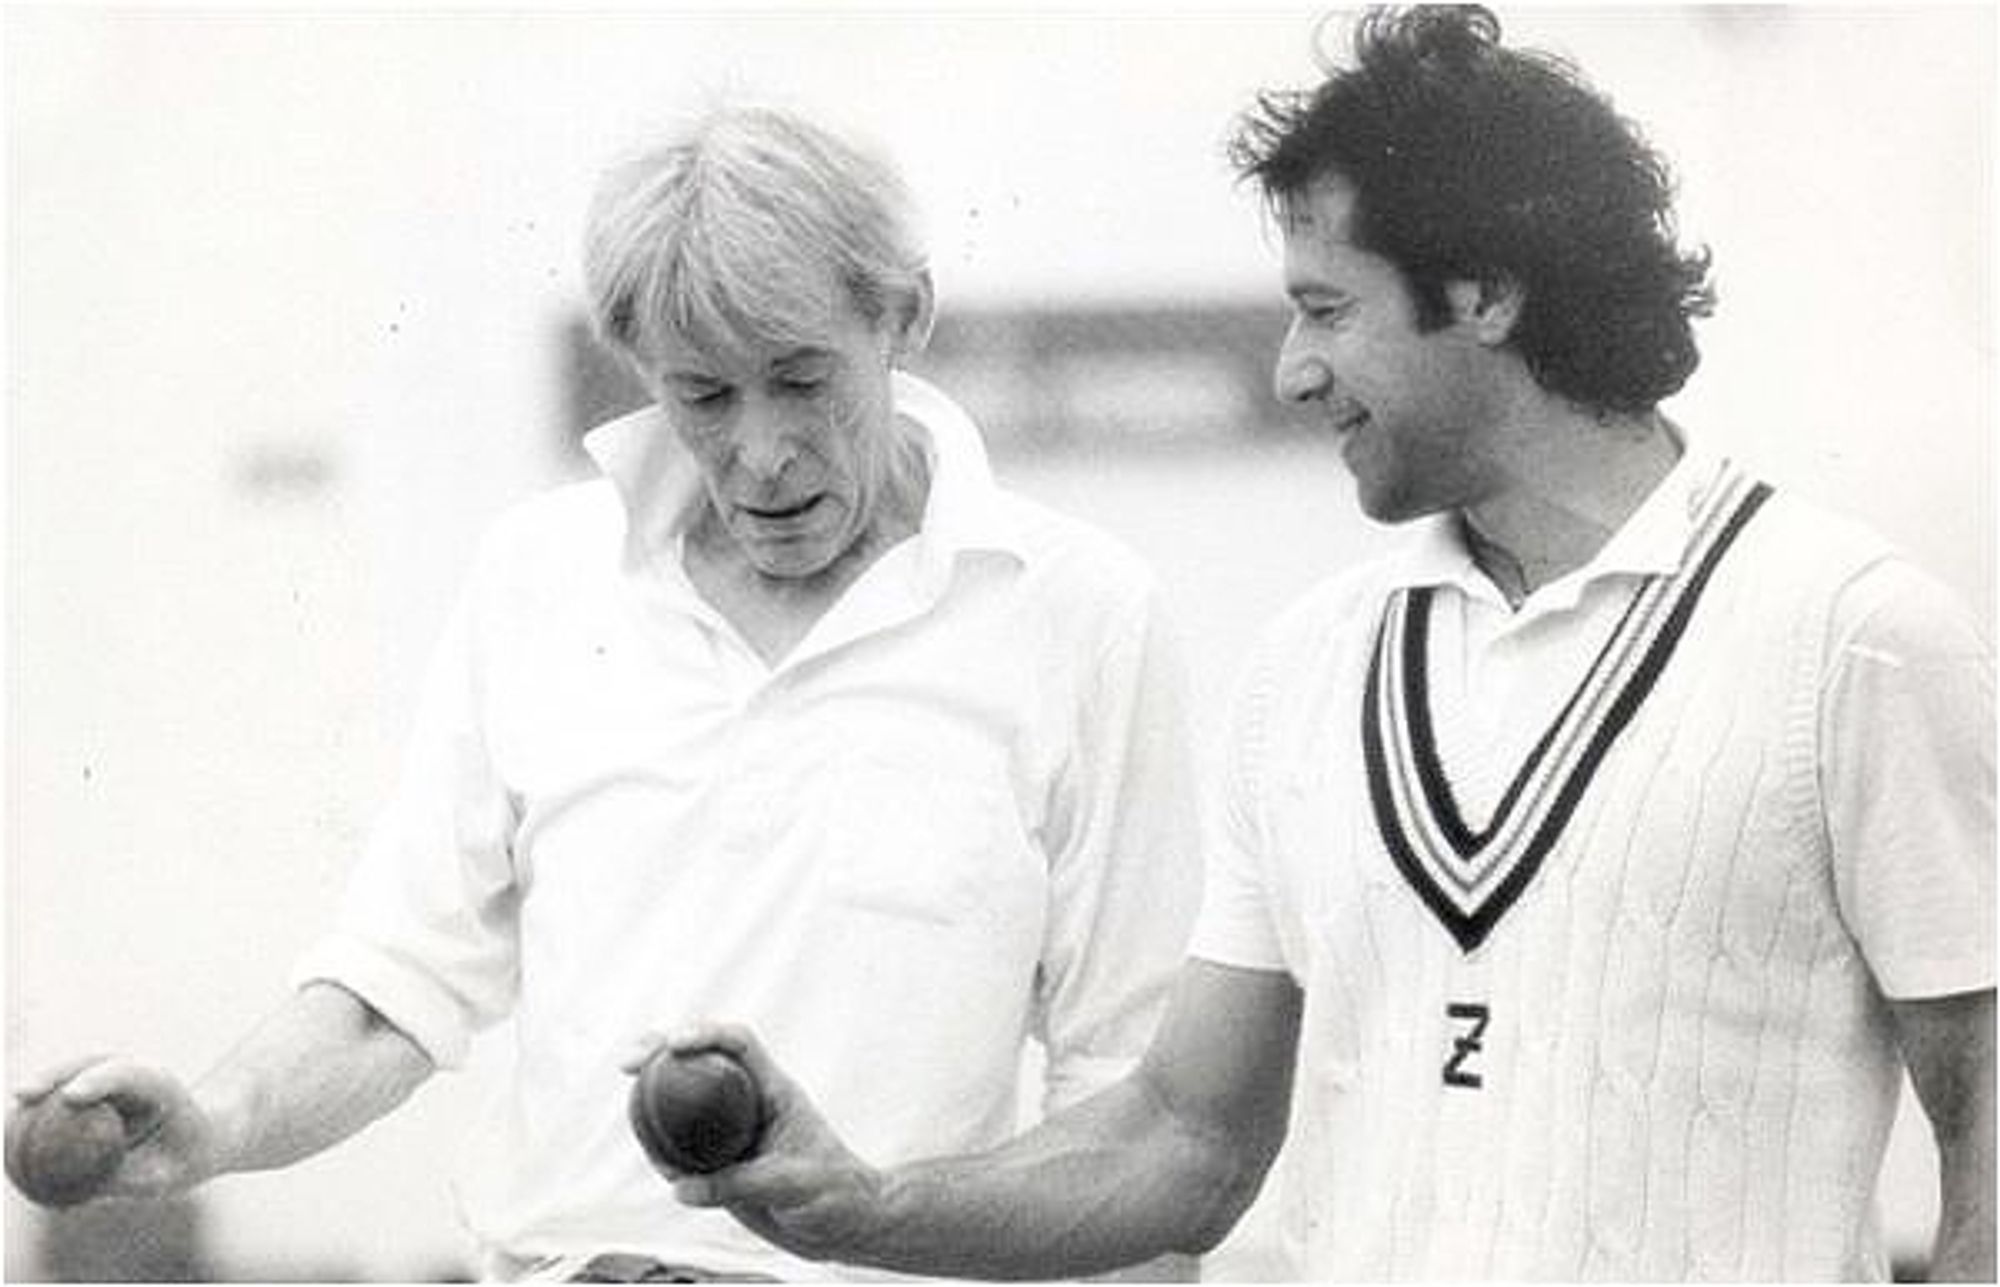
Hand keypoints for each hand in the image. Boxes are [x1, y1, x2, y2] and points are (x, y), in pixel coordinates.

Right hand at [8, 1055, 221, 1203]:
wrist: (204, 1136)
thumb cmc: (185, 1159)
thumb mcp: (167, 1176)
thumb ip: (127, 1180)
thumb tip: (79, 1194)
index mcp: (162, 1085)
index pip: (129, 1075)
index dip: (98, 1081)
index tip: (70, 1097)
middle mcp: (139, 1074)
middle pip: (95, 1063)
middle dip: (58, 1074)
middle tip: (25, 1094)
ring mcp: (120, 1077)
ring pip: (77, 1070)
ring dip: (45, 1081)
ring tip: (16, 1100)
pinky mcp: (105, 1087)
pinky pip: (69, 1091)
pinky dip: (44, 1104)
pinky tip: (15, 1125)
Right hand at [619, 1024, 886, 1265]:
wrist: (843, 1226)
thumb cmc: (835, 1194)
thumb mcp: (793, 1185)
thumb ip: (740, 1183)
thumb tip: (682, 1187)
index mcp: (774, 1091)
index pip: (739, 1045)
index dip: (706, 1034)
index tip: (675, 1044)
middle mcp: (749, 1105)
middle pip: (700, 1064)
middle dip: (661, 1053)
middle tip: (629, 1062)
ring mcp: (732, 1133)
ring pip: (684, 1106)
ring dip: (654, 1102)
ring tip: (635, 1116)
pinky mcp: (721, 1165)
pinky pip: (683, 1151)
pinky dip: (663, 1152)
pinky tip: (658, 1163)